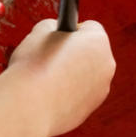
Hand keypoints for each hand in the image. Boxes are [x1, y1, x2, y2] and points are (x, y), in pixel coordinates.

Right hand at [8, 19, 115, 136]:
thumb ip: (53, 27)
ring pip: (85, 75)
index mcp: (98, 41)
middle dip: (73, 53)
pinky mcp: (90, 109)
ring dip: (71, 74)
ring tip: (47, 78)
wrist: (29, 106)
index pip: (89, 27)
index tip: (54, 38)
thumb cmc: (34, 66)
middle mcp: (106, 65)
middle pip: (90, 52)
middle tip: (49, 57)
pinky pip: (79, 95)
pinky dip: (67, 93)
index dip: (69, 31)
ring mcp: (101, 90)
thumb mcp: (39, 31)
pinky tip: (49, 94)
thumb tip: (55, 32)